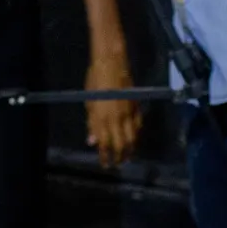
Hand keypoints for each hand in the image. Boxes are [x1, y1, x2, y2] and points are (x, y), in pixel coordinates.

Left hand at [85, 52, 142, 167]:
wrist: (112, 63)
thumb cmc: (95, 79)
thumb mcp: (88, 101)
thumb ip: (91, 122)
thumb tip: (92, 141)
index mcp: (101, 117)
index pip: (104, 143)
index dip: (105, 155)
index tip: (105, 164)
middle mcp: (116, 118)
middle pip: (121, 144)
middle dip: (119, 157)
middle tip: (117, 164)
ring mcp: (129, 113)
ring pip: (132, 138)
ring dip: (130, 150)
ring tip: (127, 157)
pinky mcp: (137, 107)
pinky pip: (138, 126)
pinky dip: (136, 135)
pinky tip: (134, 139)